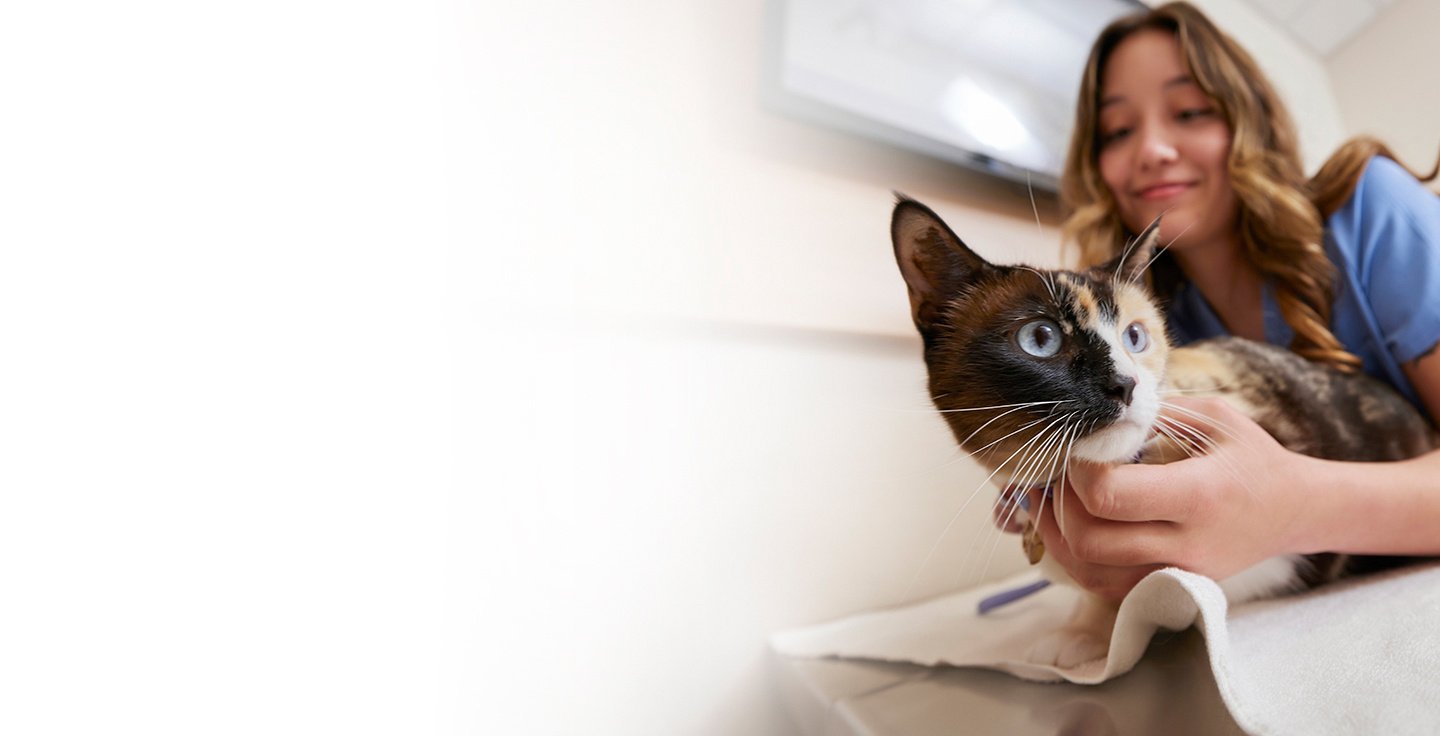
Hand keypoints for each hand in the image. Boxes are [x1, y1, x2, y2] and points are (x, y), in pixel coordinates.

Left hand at [1031, 396, 1309, 599]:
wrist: (1295, 511)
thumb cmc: (1252, 457)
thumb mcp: (1214, 418)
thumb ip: (1154, 413)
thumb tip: (1095, 417)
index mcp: (1197, 495)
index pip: (1109, 496)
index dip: (1077, 473)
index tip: (1076, 450)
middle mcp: (1186, 544)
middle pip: (1090, 542)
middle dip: (1058, 506)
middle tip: (1054, 477)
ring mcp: (1178, 573)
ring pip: (1090, 574)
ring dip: (1057, 537)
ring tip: (1047, 501)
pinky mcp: (1171, 587)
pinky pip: (1106, 588)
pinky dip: (1077, 561)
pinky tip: (1069, 527)